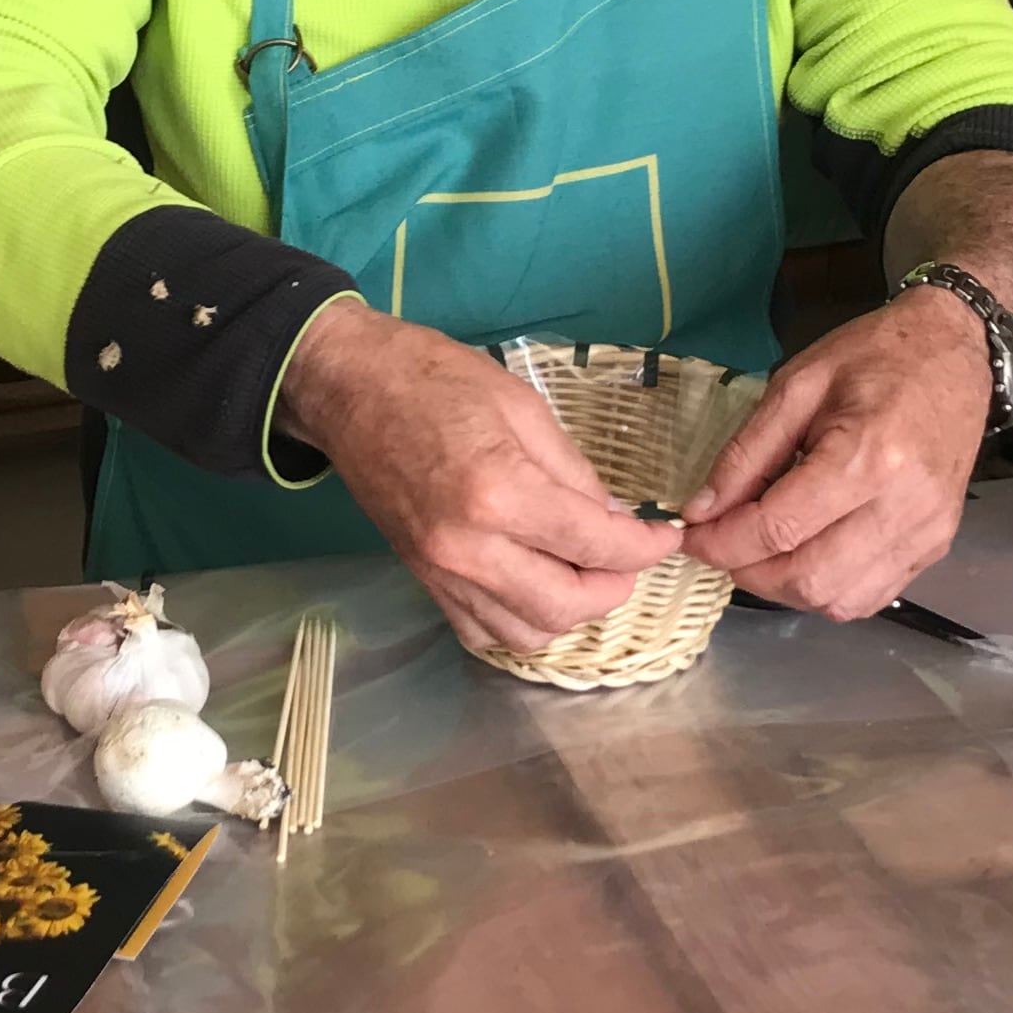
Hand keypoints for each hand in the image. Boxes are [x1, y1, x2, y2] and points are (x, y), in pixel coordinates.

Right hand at [278, 300, 685, 655]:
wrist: (349, 388)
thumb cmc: (436, 379)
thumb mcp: (524, 407)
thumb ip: (574, 473)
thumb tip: (613, 519)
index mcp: (500, 493)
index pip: (596, 545)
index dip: (644, 546)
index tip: (663, 536)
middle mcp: (470, 548)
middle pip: (567, 606)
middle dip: (613, 586)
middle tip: (625, 555)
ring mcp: (441, 572)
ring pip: (527, 633)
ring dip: (569, 611)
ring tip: (581, 571)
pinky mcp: (423, 580)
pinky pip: (482, 633)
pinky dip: (520, 621)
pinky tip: (533, 586)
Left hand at [679, 285, 986, 617]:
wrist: (954, 352)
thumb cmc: (876, 356)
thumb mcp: (796, 385)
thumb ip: (745, 453)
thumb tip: (702, 511)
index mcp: (867, 457)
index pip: (778, 528)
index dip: (722, 542)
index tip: (689, 535)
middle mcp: (903, 506)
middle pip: (807, 577)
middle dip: (747, 571)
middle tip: (722, 543)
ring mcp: (926, 532)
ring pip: (837, 600)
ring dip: (784, 588)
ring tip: (761, 550)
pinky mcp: (936, 546)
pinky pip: (869, 597)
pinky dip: (825, 590)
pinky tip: (805, 555)